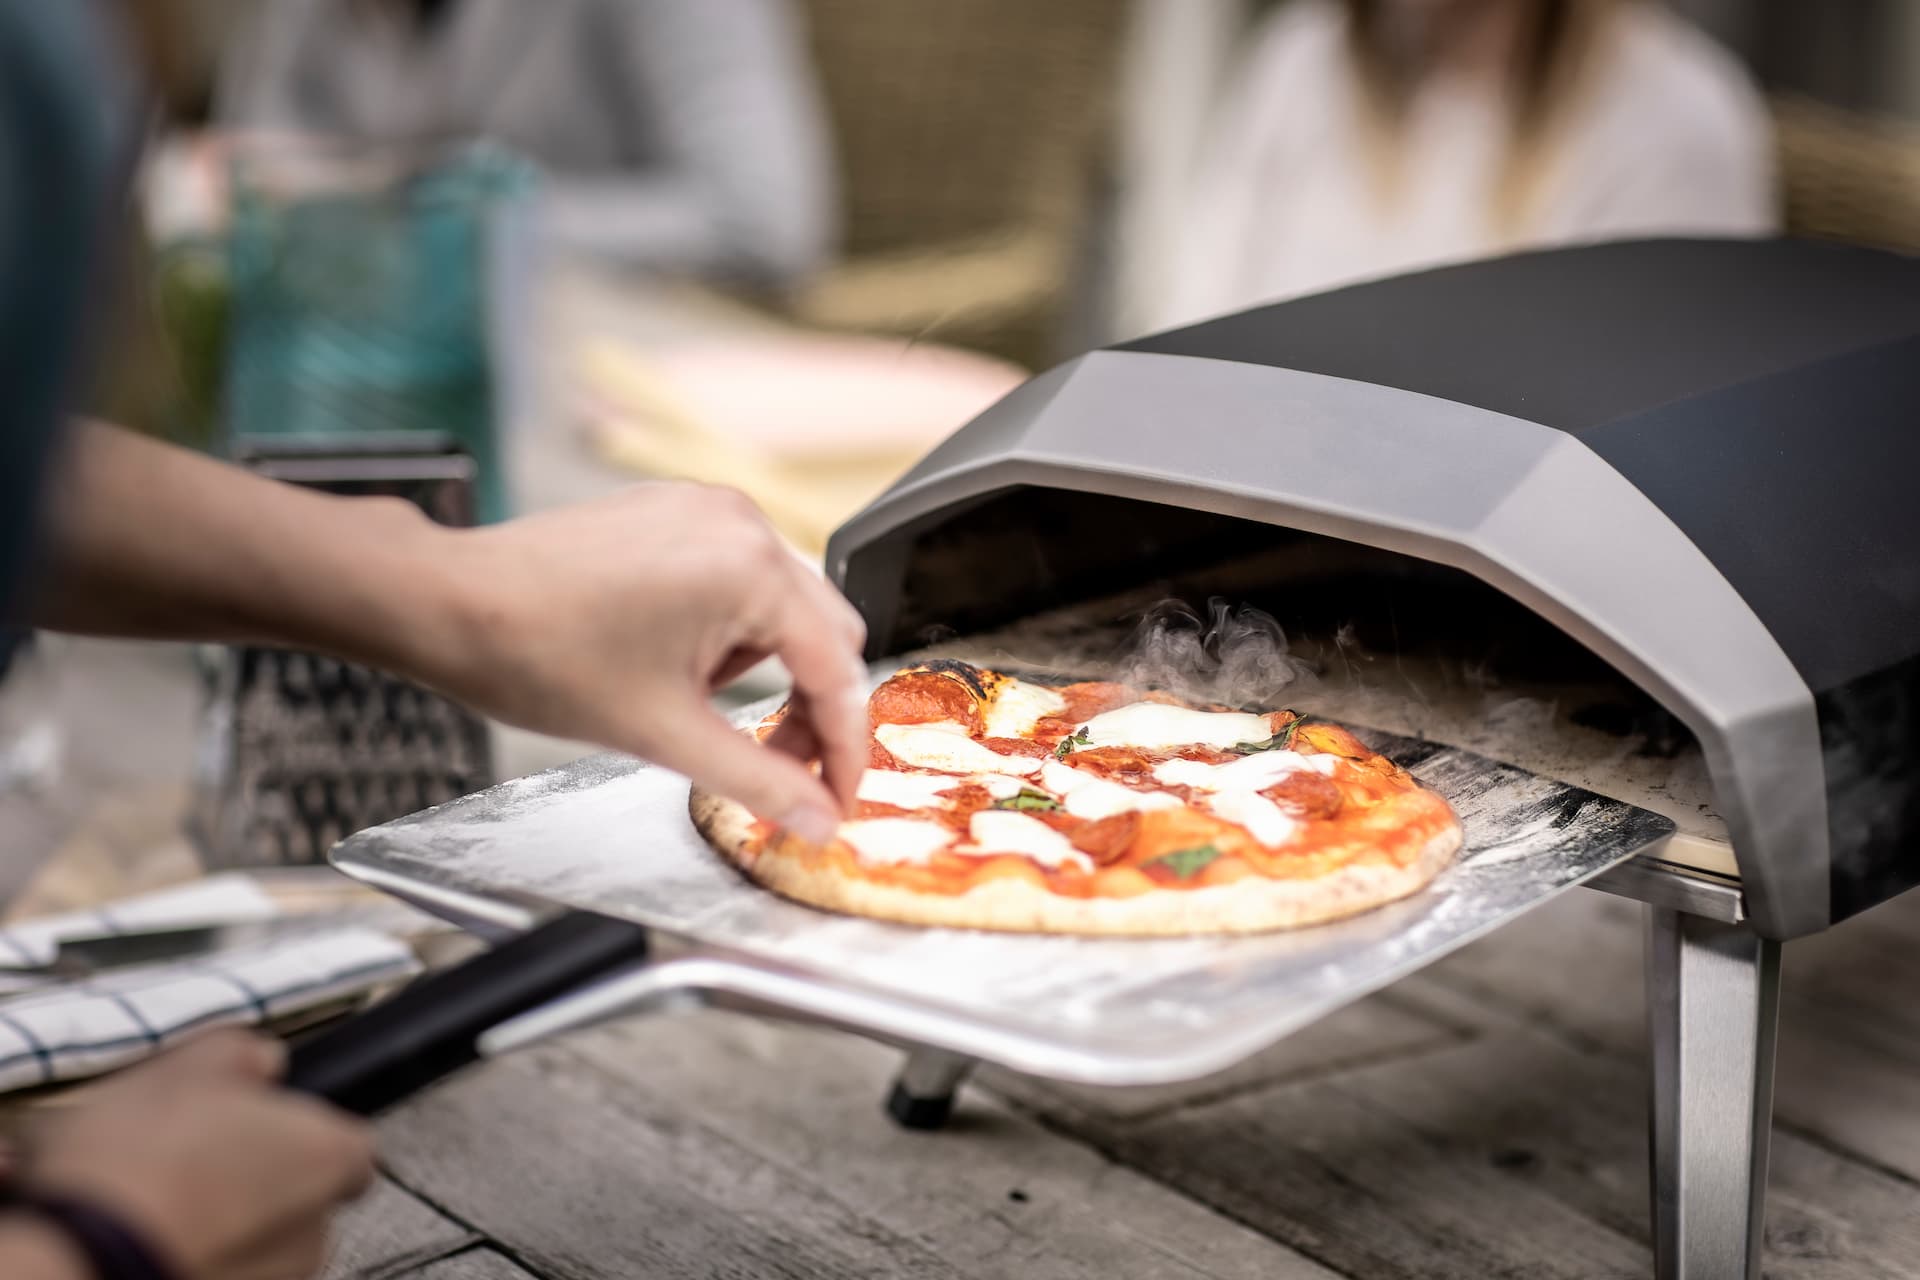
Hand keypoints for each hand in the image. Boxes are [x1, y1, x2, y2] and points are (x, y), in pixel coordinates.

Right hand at [23, 1031, 374, 1279]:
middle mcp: (315, 1233)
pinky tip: (143, 1238)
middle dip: (250, 1177)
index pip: (347, 1145)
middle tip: (187, 1157)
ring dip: (218, 1221)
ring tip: (150, 1202)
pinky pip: (219, 1270)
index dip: (298, 1129)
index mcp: (327, 1158)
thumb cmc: (136, 1166)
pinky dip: (194, 1256)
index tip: (252, 1122)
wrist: (77, 1261)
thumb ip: (244, 1053)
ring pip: (254, 1239)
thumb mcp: (188, 1066)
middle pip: (296, 1194)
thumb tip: (262, 1060)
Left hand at [420, 483, 868, 840]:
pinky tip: (675, 661)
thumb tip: (815, 816)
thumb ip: (760, 780)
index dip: (843, 749)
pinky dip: (729, 628)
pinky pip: (739, 575)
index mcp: (750, 570)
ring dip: (763, 666)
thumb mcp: (664, 734)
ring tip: (692, 702)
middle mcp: (740, 525)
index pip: (836, 672)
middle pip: (825, 632)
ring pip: (782, 606)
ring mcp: (707, 510)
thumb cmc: (537, 653)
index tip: (835, 798)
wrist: (450, 604)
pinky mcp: (675, 511)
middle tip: (782, 767)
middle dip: (811, 708)